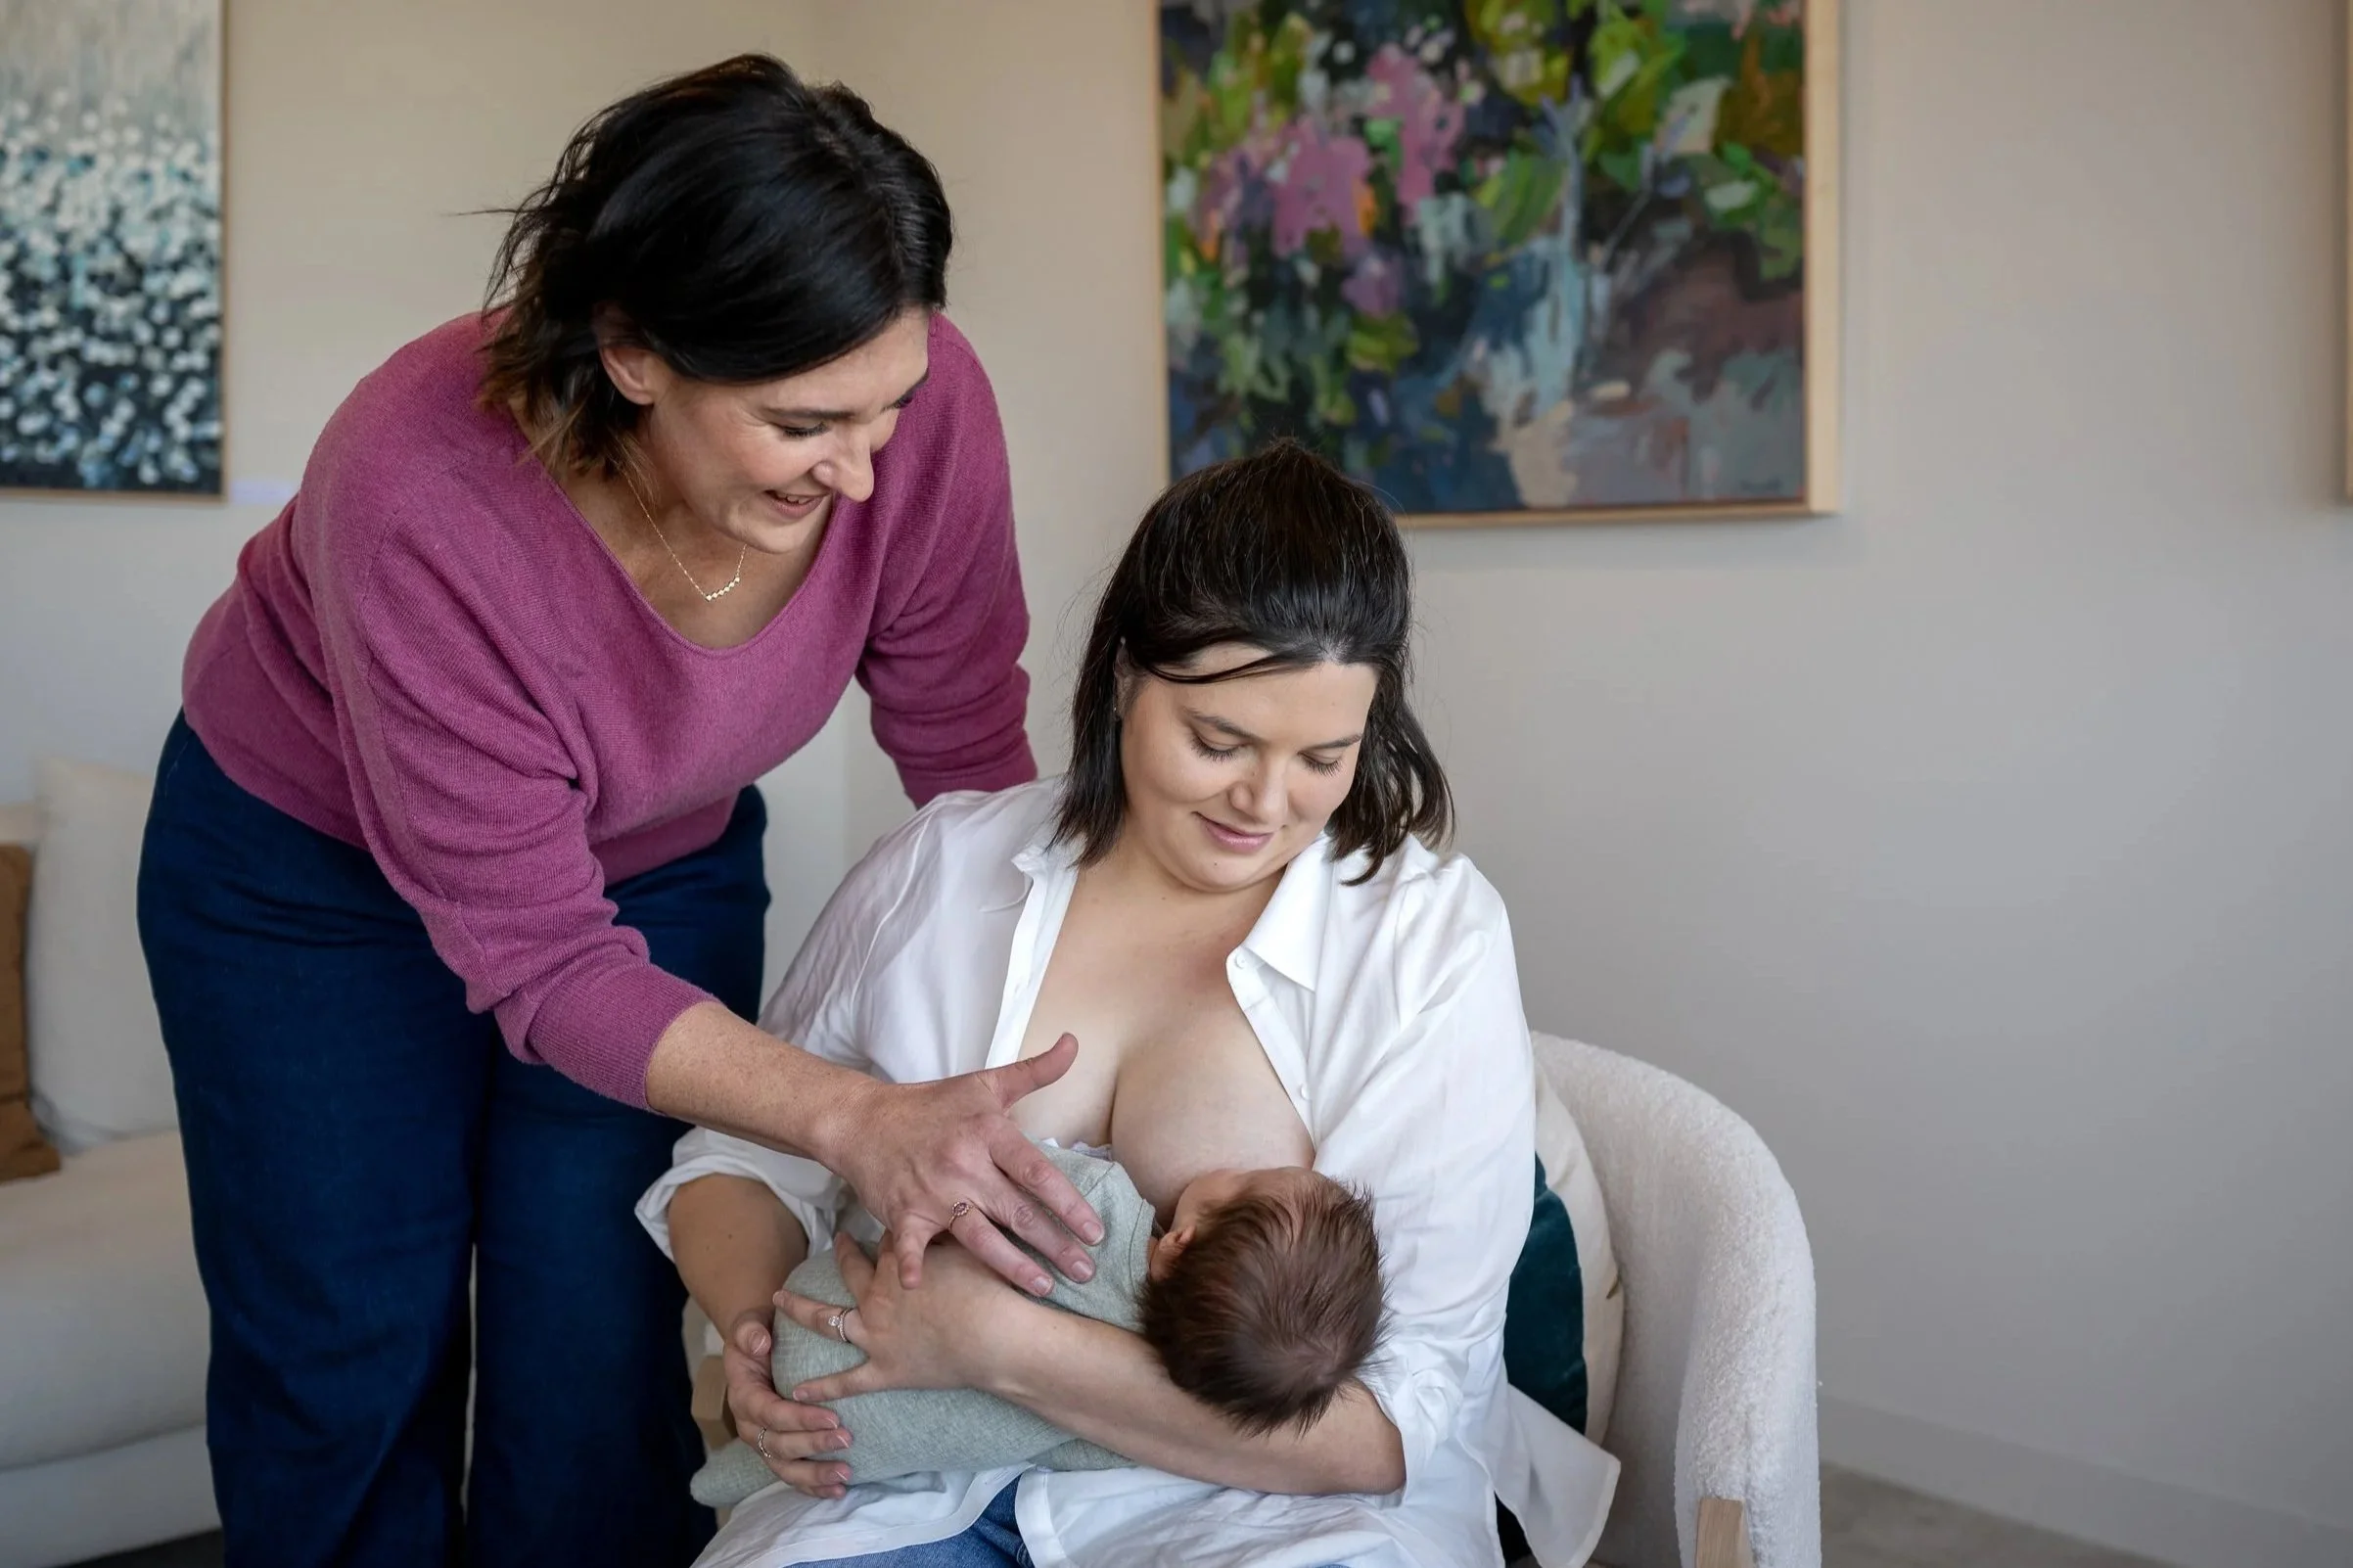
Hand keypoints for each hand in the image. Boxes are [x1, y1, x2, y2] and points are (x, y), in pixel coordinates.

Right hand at [720, 1306, 855, 1499]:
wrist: (757, 1344)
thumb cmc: (757, 1332)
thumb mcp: (749, 1323)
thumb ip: (748, 1331)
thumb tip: (760, 1343)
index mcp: (743, 1396)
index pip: (769, 1413)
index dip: (799, 1418)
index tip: (833, 1416)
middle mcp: (749, 1425)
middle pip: (779, 1444)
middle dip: (813, 1445)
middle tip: (848, 1439)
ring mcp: (763, 1441)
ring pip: (785, 1467)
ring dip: (814, 1474)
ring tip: (845, 1475)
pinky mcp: (777, 1451)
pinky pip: (792, 1474)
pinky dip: (812, 1487)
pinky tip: (837, 1491)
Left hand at [775, 1232, 1029, 1404]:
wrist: (995, 1338)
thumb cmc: (988, 1291)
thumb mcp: (969, 1251)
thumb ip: (949, 1237)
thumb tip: (946, 1217)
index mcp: (896, 1268)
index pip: (887, 1243)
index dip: (890, 1236)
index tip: (893, 1227)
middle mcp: (877, 1298)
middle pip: (850, 1270)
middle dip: (842, 1253)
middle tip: (835, 1241)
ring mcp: (875, 1337)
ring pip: (826, 1321)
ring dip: (800, 1310)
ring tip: (779, 1301)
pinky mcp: (884, 1371)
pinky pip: (845, 1382)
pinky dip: (820, 1388)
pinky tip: (796, 1392)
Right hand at [818, 1033, 1104, 1293]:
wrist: (863, 1120)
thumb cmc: (931, 1105)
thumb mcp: (984, 1084)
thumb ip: (1035, 1070)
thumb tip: (1073, 1043)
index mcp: (987, 1133)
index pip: (1037, 1173)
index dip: (1069, 1203)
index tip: (1094, 1231)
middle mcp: (963, 1165)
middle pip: (1017, 1212)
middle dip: (1055, 1245)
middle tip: (1086, 1271)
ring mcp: (932, 1192)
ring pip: (978, 1237)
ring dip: (1012, 1266)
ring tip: (1043, 1287)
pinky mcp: (902, 1214)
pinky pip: (910, 1245)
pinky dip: (910, 1265)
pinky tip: (917, 1287)